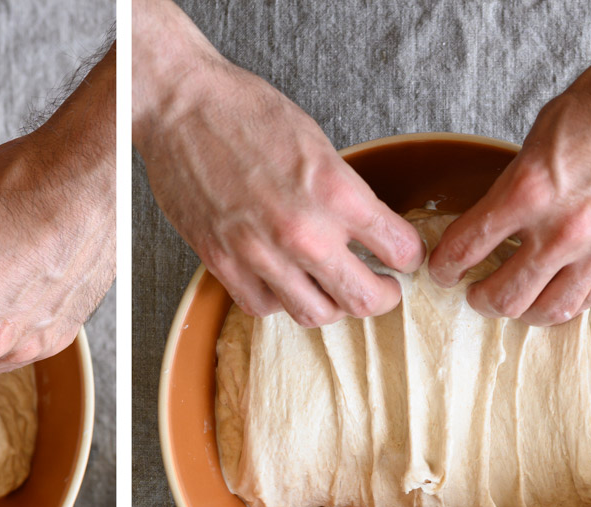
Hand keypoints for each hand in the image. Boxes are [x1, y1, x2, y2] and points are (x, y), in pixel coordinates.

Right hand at [132, 0, 424, 326]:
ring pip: (316, 314)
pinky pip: (264, 307)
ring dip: (335, 305)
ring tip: (335, 290)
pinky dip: (282, 301)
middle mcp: (302, 231)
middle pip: (365, 298)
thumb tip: (367, 228)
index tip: (404, 255)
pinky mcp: (222, 263)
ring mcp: (259, 253)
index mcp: (335, 191)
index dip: (409, 255)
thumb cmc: (245, 113)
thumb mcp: (317, 144)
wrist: (181, 108)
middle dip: (384, 296)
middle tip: (385, 288)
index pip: (399, 248)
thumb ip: (344, 193)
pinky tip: (286, 283)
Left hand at [430, 0, 590, 325]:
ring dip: (522, 311)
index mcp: (528, 191)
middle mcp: (566, 227)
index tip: (444, 270)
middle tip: (475, 293)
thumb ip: (512, 191)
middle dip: (480, 299)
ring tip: (514, 300)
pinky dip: (567, 299)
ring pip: (549, 310)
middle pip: (505, 297)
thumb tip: (490, 226)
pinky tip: (555, 290)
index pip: (466, 248)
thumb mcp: (535, 142)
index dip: (445, 266)